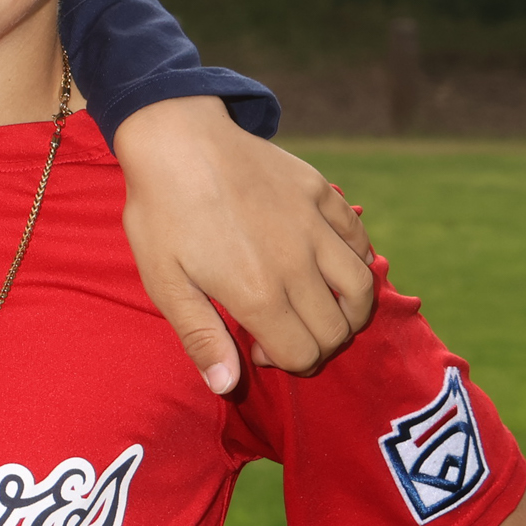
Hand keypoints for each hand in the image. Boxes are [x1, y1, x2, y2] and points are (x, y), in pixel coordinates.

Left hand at [114, 98, 375, 391]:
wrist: (178, 140)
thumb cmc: (162, 214)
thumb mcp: (165, 283)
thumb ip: (200, 337)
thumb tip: (226, 385)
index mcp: (259, 292)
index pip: (304, 354)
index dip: (285, 364)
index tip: (257, 348)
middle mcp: (299, 264)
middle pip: (337, 330)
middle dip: (316, 346)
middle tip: (282, 332)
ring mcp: (316, 227)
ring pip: (363, 288)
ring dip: (348, 311)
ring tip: (314, 309)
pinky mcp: (323, 195)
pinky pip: (359, 241)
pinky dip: (355, 263)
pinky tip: (325, 266)